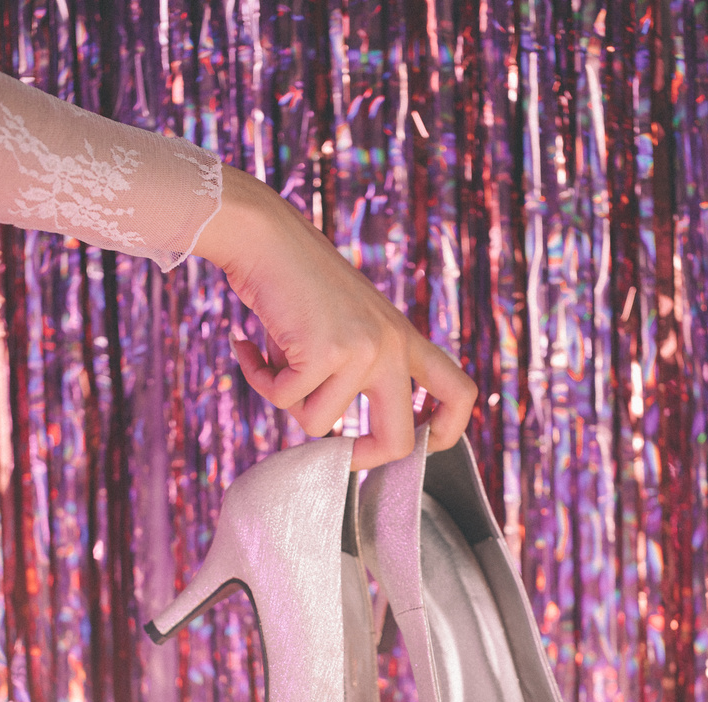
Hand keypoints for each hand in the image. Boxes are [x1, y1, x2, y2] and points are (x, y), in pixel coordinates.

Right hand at [193, 166, 476, 469]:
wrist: (265, 236)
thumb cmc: (297, 286)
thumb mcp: (346, 331)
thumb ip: (356, 378)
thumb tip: (338, 443)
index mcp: (405, 340)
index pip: (459, 393)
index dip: (446, 432)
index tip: (419, 445)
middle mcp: (393, 347)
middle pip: (399, 442)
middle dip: (362, 459)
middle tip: (336, 456)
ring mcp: (362, 350)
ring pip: (320, 425)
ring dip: (288, 401)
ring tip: (273, 362)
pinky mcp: (325, 352)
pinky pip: (284, 399)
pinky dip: (260, 378)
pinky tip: (248, 347)